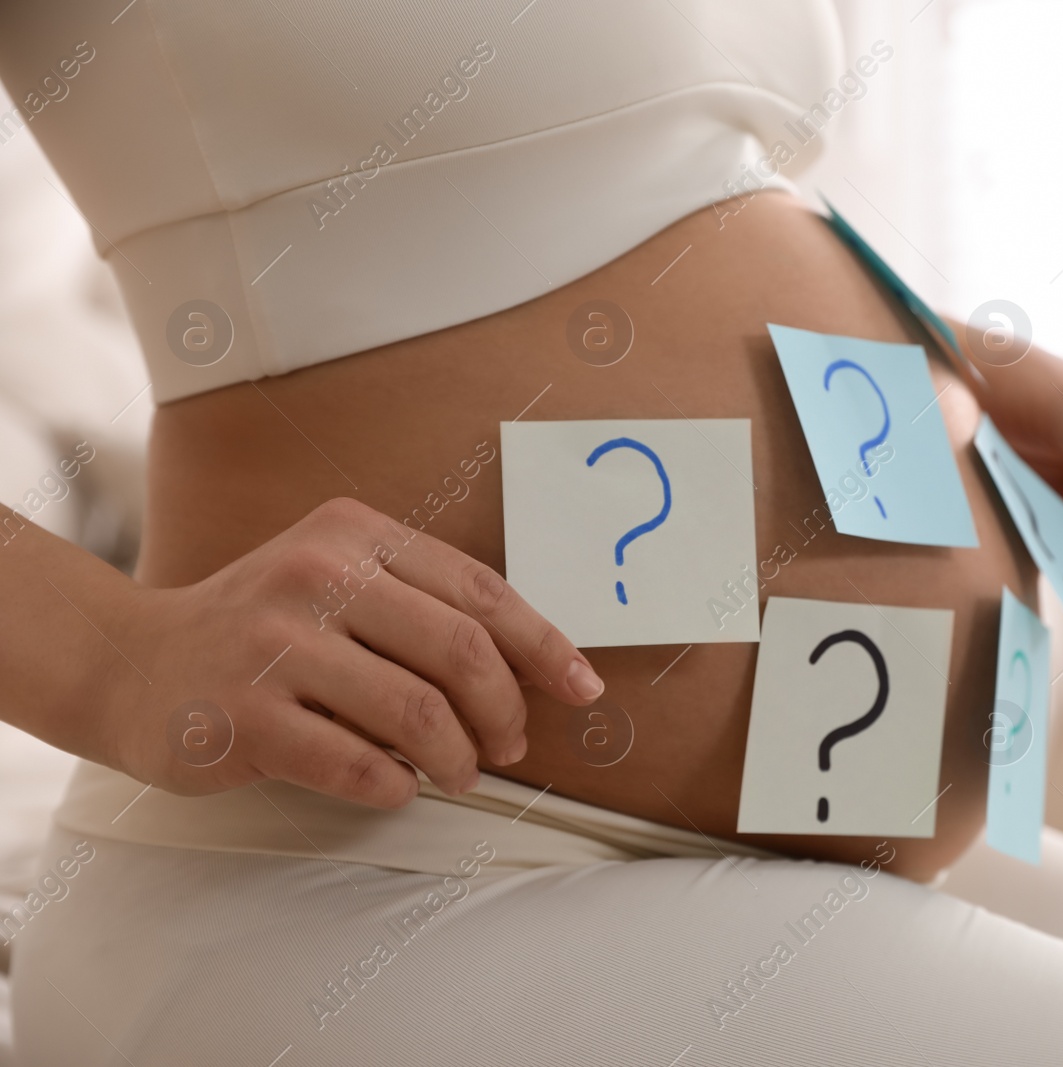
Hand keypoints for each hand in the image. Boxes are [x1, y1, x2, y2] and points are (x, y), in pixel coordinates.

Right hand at [99, 498, 602, 806]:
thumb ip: (422, 606)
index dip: (544, 645)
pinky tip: (396, 787)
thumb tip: (536, 666)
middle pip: (463, 651)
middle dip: (506, 710)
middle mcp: (317, 576)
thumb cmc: (263, 629)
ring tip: (460, 775)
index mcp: (354, 534)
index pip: (481, 591)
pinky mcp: (244, 716)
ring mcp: (276, 645)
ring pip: (419, 714)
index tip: (582, 688)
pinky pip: (358, 765)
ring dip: (458, 759)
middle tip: (511, 746)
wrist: (130, 663)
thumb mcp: (337, 581)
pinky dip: (396, 787)